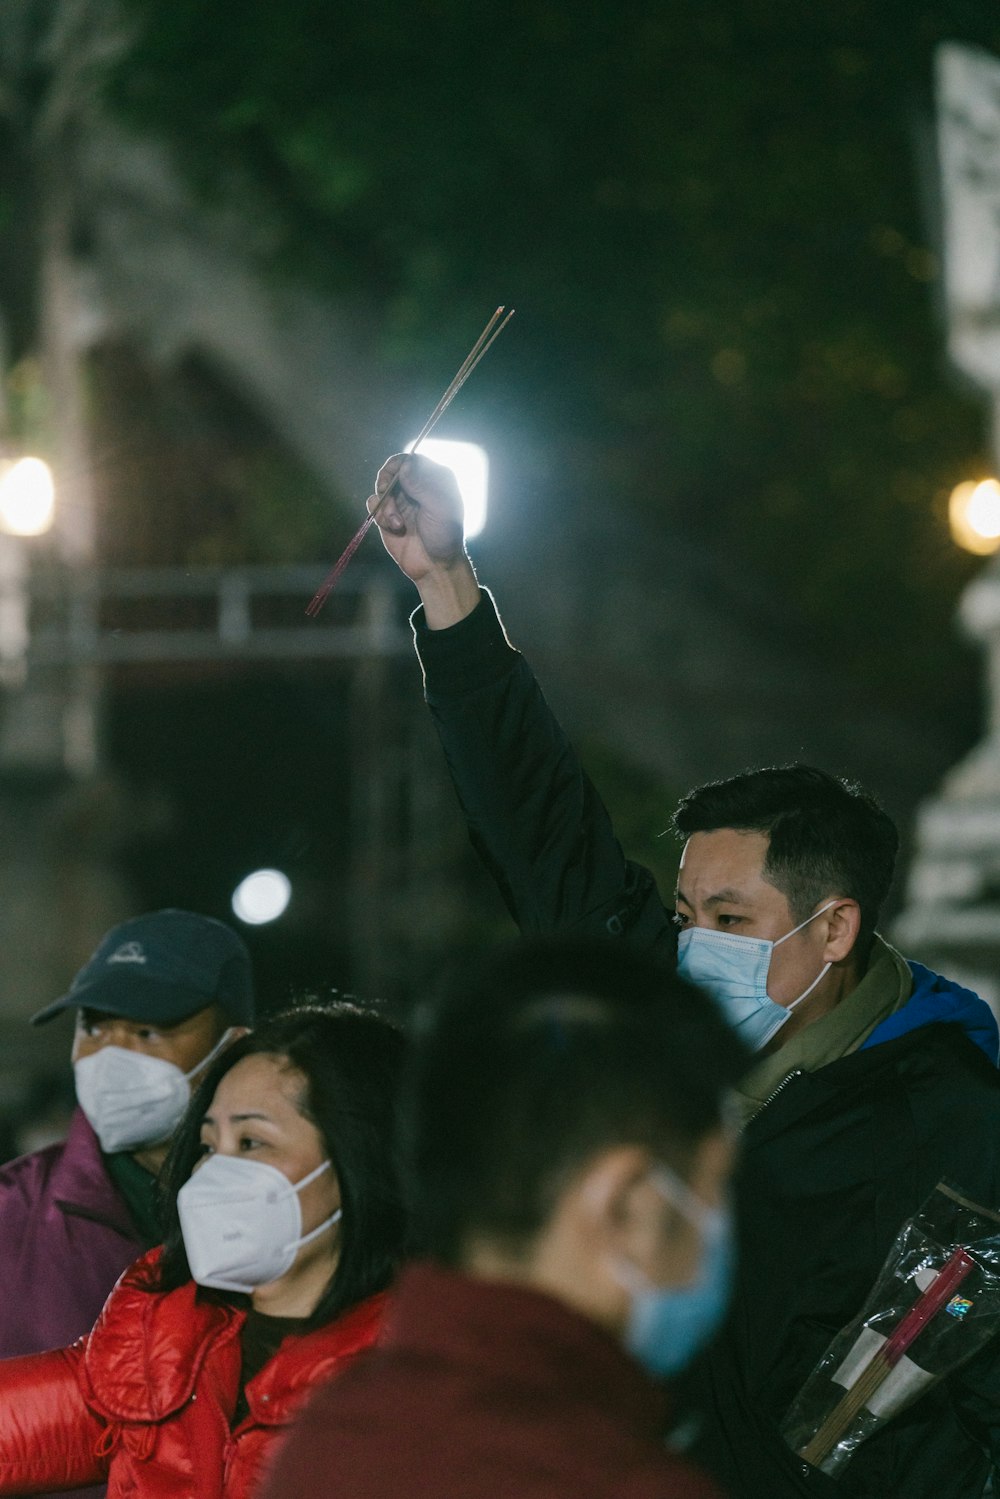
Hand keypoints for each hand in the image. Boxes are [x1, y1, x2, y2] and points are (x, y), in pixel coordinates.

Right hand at [368, 454, 479, 626]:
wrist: (435, 566)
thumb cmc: (444, 536)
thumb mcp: (440, 508)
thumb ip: (422, 484)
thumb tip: (405, 463)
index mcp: (434, 479)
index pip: (411, 459)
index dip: (399, 464)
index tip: (393, 477)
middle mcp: (416, 486)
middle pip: (391, 470)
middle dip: (387, 483)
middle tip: (386, 492)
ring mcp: (401, 500)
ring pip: (381, 488)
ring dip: (386, 505)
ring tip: (397, 524)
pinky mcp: (388, 515)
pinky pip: (374, 504)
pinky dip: (380, 515)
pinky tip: (394, 528)